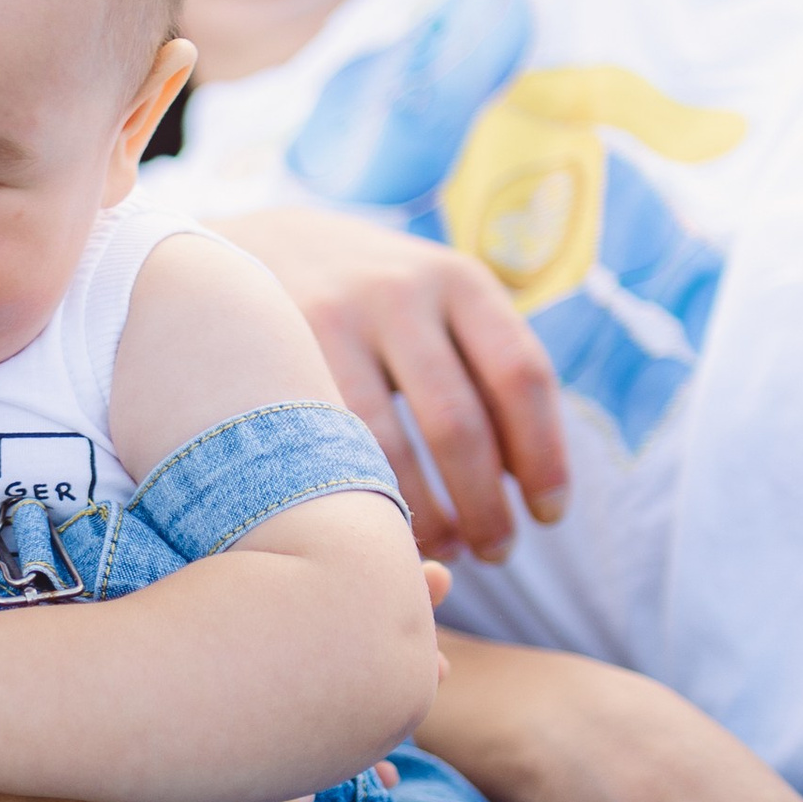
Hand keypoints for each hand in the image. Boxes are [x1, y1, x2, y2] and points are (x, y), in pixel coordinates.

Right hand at [215, 206, 569, 562]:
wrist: (254, 248)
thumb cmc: (370, 304)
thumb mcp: (435, 303)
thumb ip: (481, 368)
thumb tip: (529, 479)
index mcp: (460, 281)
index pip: (522, 376)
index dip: (544, 456)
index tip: (549, 514)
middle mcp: (400, 292)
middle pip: (459, 423)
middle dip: (486, 505)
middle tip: (498, 552)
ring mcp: (332, 322)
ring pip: (390, 447)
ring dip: (427, 517)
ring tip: (446, 554)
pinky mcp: (279, 357)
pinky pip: (330, 448)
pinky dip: (364, 499)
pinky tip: (382, 528)